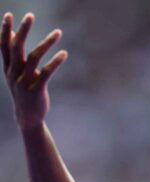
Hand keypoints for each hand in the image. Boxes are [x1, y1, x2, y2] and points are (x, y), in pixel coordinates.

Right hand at [1, 12, 67, 129]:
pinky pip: (46, 73)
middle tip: (30, 15)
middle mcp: (14, 74)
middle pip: (16, 47)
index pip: (4, 46)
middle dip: (22, 30)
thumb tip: (19, 42)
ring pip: (33, 58)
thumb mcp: (18, 76)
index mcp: (8, 69)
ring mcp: (24, 82)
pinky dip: (55, 62)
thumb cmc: (25, 94)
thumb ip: (18, 60)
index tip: (9, 14)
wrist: (28, 118)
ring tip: (58, 32)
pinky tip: (64, 53)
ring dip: (46, 43)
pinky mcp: (36, 90)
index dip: (5, 30)